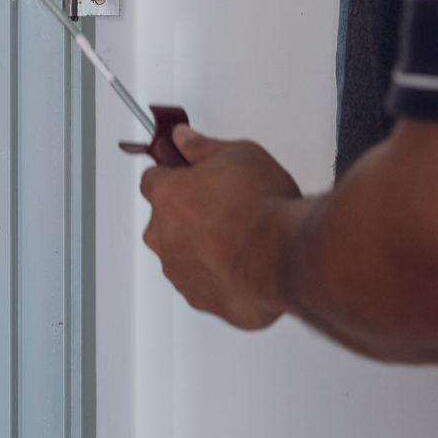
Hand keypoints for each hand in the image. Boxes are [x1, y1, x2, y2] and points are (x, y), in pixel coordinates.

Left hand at [140, 125, 302, 329]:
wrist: (284, 256)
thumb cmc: (261, 205)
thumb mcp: (237, 154)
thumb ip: (202, 147)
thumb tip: (184, 139)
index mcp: (166, 194)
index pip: (152, 179)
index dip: (172, 174)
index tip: (186, 171)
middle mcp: (164, 234)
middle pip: (164, 218)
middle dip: (186, 212)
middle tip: (221, 203)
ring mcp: (179, 270)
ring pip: (181, 253)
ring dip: (200, 245)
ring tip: (237, 235)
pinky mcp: (200, 299)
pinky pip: (200, 282)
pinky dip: (215, 274)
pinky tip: (241, 261)